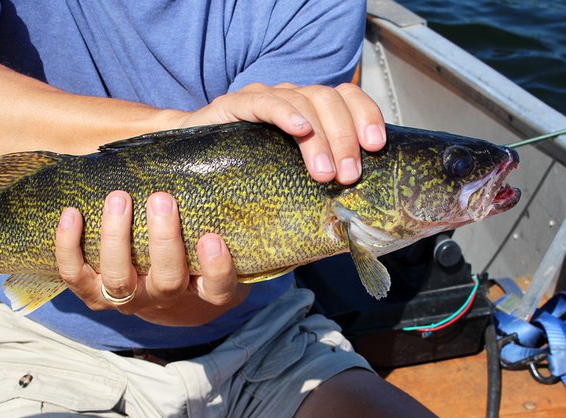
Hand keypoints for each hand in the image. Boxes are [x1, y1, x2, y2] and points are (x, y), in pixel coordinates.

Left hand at [54, 191, 249, 325]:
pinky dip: (69, 246)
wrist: (154, 275)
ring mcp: (128, 298)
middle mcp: (165, 297)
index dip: (217, 269)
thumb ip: (218, 194)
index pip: (217, 289)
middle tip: (162, 199)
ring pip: (119, 280)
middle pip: (168, 282)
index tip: (212, 238)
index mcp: (201, 286)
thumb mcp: (210, 224)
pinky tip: (72, 213)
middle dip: (163, 240)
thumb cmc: (186, 237)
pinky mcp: (94, 293)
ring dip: (117, 237)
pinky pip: (76, 275)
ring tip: (119, 198)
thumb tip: (229, 139)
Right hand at [178, 82, 384, 183]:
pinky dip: (286, 114)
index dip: (366, 115)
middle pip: (329, 99)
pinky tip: (299, 130)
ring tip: (325, 173)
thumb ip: (315, 182)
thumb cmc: (244, 175)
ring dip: (320, 138)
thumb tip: (353, 219)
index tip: (376, 146)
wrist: (189, 163)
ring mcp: (263, 98)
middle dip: (345, 137)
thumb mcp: (287, 177)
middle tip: (348, 176)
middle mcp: (290, 98)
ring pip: (303, 101)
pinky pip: (265, 102)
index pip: (347, 96)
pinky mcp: (235, 104)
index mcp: (309, 111)